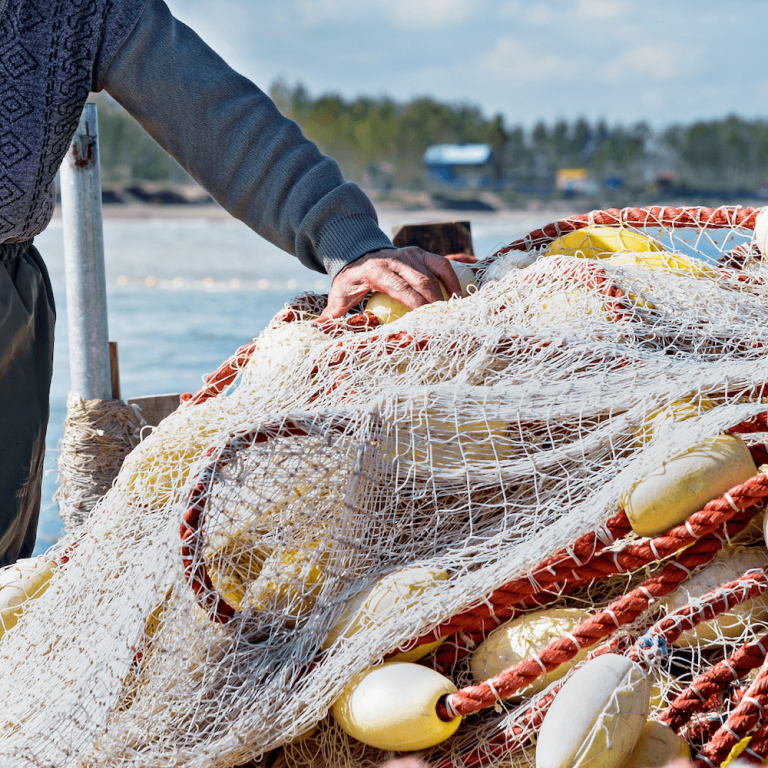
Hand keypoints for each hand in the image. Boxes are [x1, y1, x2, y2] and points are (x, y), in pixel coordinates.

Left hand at [318, 247, 464, 320]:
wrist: (358, 252)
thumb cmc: (351, 280)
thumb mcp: (340, 294)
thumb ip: (333, 313)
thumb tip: (318, 330)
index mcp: (376, 270)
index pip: (399, 288)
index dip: (414, 304)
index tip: (424, 321)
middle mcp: (396, 259)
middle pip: (420, 282)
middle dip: (433, 303)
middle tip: (443, 322)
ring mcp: (411, 254)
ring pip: (433, 274)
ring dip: (445, 294)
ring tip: (453, 314)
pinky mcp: (421, 253)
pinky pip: (442, 265)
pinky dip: (452, 280)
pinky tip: (459, 297)